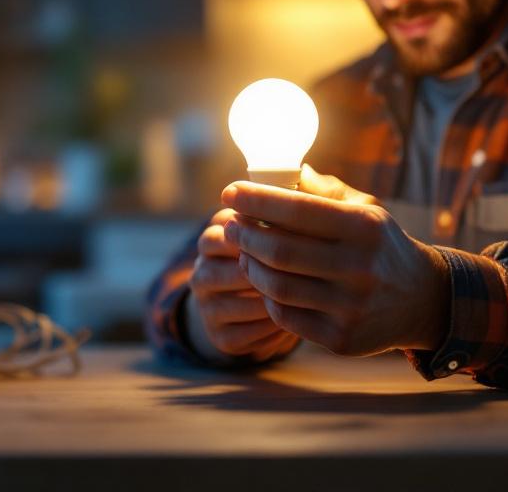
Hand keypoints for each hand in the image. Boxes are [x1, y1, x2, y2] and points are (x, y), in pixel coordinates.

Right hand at [185, 208, 299, 361]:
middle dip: (261, 269)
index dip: (264, 234)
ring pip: (230, 303)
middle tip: (300, 271)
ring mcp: (207, 303)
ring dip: (266, 301)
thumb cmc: (290, 252)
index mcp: (218, 234)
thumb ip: (296, 199)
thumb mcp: (289, 224)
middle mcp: (203, 266)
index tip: (298, 237)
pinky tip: (292, 322)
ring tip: (301, 298)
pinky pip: (241, 335)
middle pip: (221, 267)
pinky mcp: (219, 336)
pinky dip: (268, 330)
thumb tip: (304, 172)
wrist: (274, 303)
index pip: (228, 228)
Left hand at [221, 165, 449, 355]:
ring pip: (277, 286)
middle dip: (244, 234)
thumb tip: (288, 170)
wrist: (421, 299)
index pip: (298, 209)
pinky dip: (267, 297)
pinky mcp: (342, 339)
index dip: (256, 200)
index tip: (230, 192)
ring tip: (244, 251)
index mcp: (365, 227)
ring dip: (250, 266)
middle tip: (230, 225)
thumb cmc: (380, 246)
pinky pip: (286, 317)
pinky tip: (264, 282)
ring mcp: (351, 307)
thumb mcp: (366, 210)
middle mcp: (360, 268)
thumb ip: (326, 191)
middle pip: (280, 250)